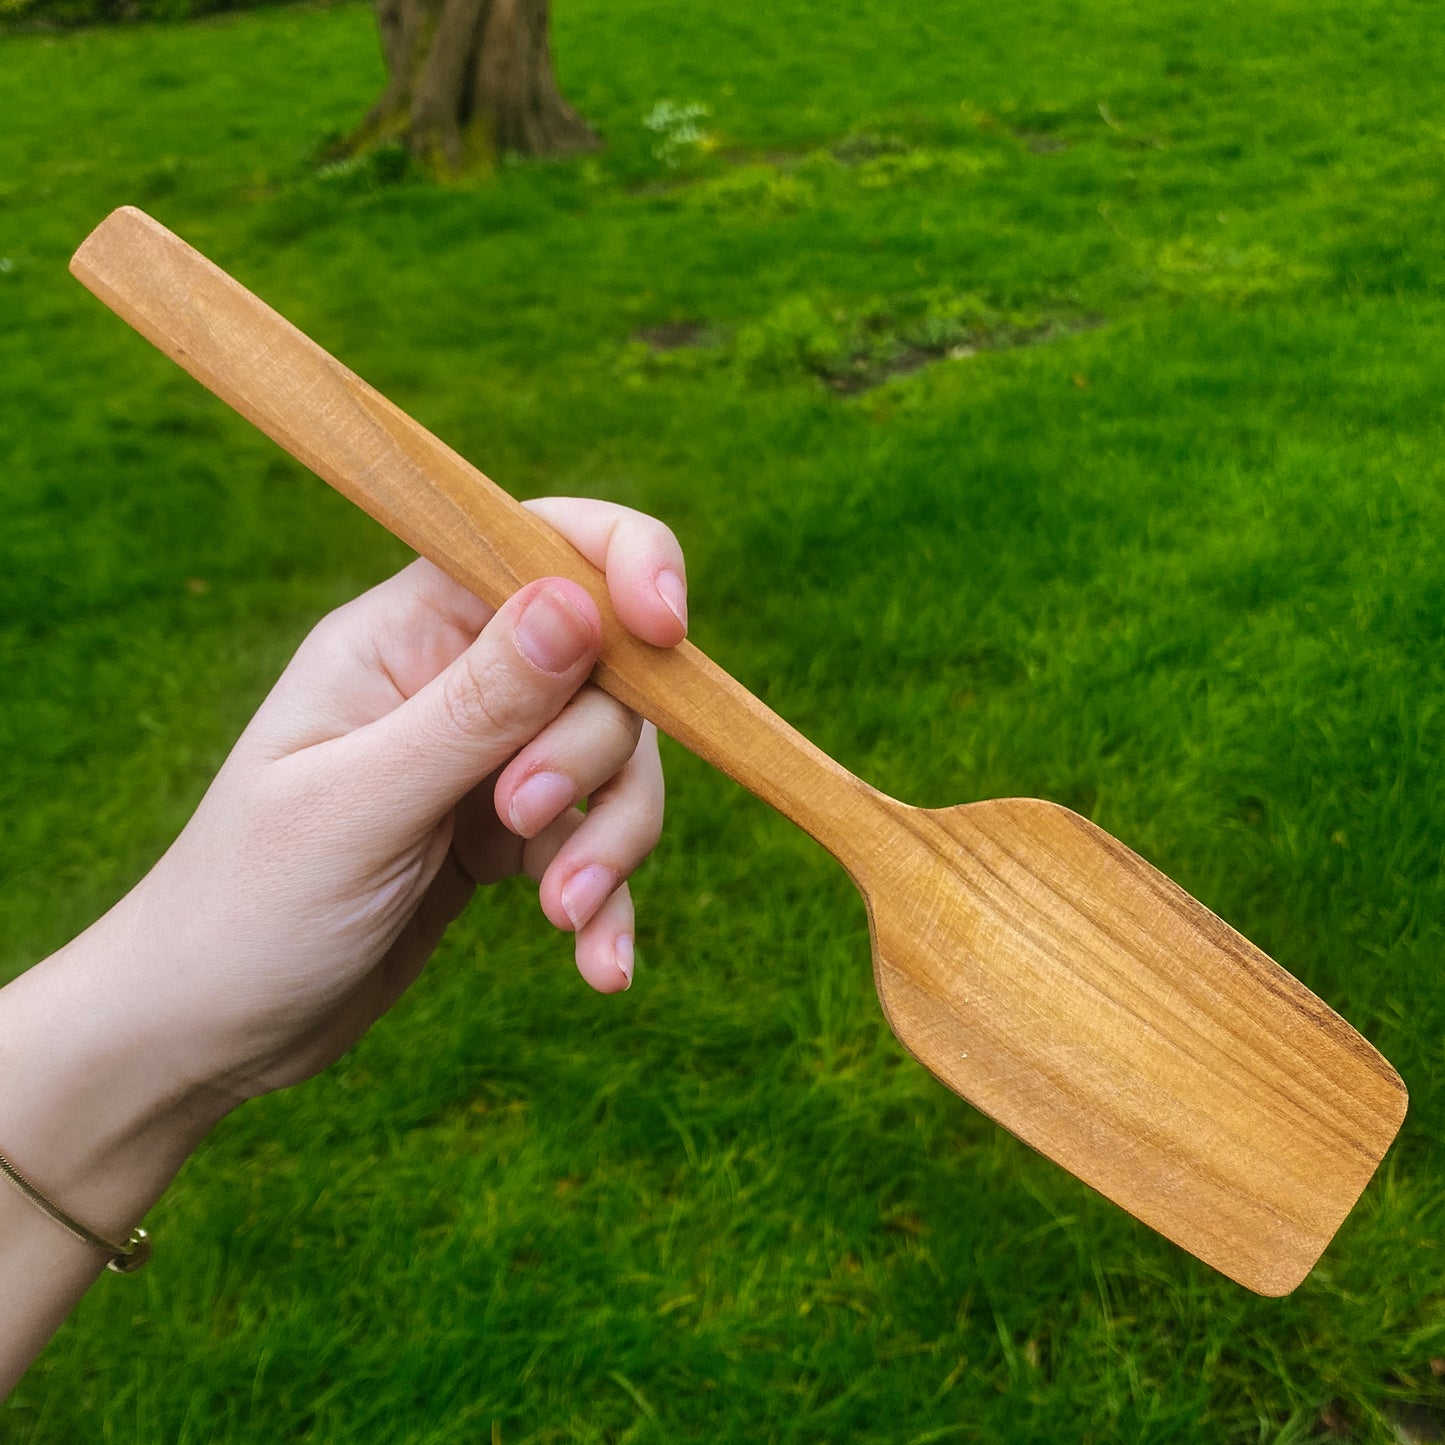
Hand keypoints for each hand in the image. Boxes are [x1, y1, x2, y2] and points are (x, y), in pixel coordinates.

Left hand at [112, 497, 686, 1107]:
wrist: (211, 1031)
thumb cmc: (250, 907)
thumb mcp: (362, 805)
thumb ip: (476, 707)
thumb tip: (577, 604)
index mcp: (399, 636)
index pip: (531, 546)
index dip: (618, 564)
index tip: (663, 630)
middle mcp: (451, 682)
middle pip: (600, 667)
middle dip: (590, 751)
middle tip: (520, 818)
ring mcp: (484, 758)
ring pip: (613, 758)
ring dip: (612, 838)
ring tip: (566, 917)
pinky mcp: (506, 836)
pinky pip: (594, 841)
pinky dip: (609, 899)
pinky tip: (601, 968)